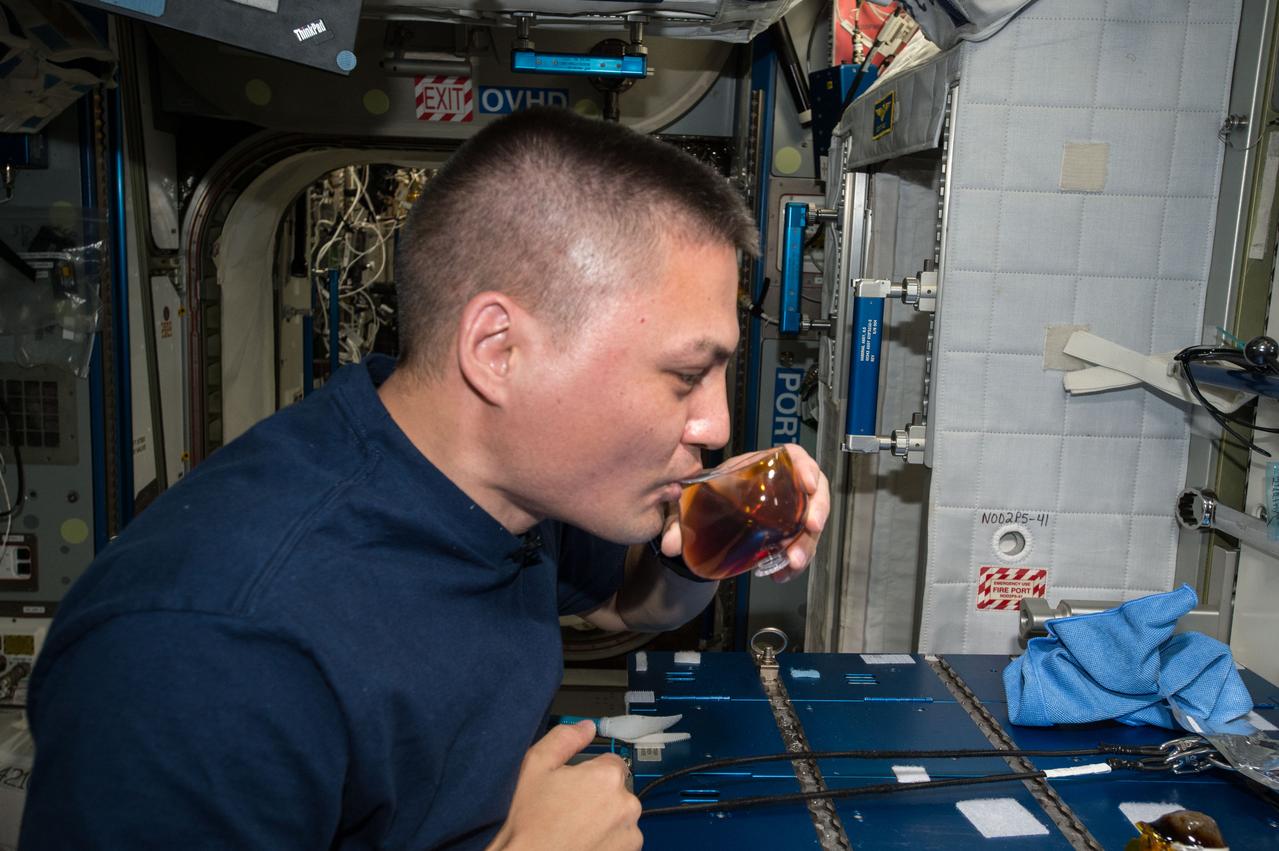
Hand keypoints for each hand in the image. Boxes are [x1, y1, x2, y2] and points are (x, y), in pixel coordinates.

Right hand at [486, 721, 642, 850]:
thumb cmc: (529, 824)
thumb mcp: (536, 766)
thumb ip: (564, 738)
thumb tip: (585, 727)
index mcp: (607, 777)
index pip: (610, 761)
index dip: (588, 772)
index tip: (573, 785)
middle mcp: (626, 804)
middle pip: (616, 789)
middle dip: (597, 795)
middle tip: (568, 807)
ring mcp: (629, 834)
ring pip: (619, 816)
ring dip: (604, 819)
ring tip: (573, 828)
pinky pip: (621, 840)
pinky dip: (607, 840)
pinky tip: (582, 842)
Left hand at [658, 444, 829, 583]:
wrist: (705, 522)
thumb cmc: (705, 499)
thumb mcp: (690, 505)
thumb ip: (678, 522)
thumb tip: (671, 544)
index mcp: (760, 467)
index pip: (793, 457)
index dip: (806, 468)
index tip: (809, 484)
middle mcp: (780, 487)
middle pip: (813, 492)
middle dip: (817, 511)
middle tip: (810, 529)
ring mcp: (787, 512)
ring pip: (810, 524)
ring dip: (807, 543)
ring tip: (793, 562)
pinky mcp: (787, 535)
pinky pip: (801, 546)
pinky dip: (795, 561)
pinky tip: (783, 574)